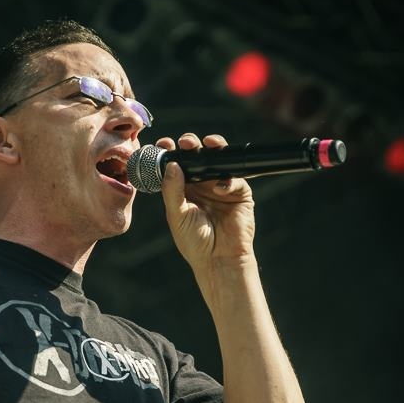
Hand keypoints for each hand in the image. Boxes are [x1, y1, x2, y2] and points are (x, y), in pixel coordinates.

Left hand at [157, 132, 255, 269]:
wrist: (218, 260)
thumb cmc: (194, 242)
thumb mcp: (177, 215)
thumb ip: (172, 190)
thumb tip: (172, 164)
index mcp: (184, 189)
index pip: (176, 165)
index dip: (170, 153)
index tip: (163, 144)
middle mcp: (202, 185)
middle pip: (197, 156)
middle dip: (191, 145)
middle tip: (185, 142)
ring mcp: (221, 187)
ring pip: (218, 160)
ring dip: (212, 149)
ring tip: (206, 145)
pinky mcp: (240, 193)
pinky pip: (235, 178)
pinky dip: (228, 179)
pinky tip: (219, 188)